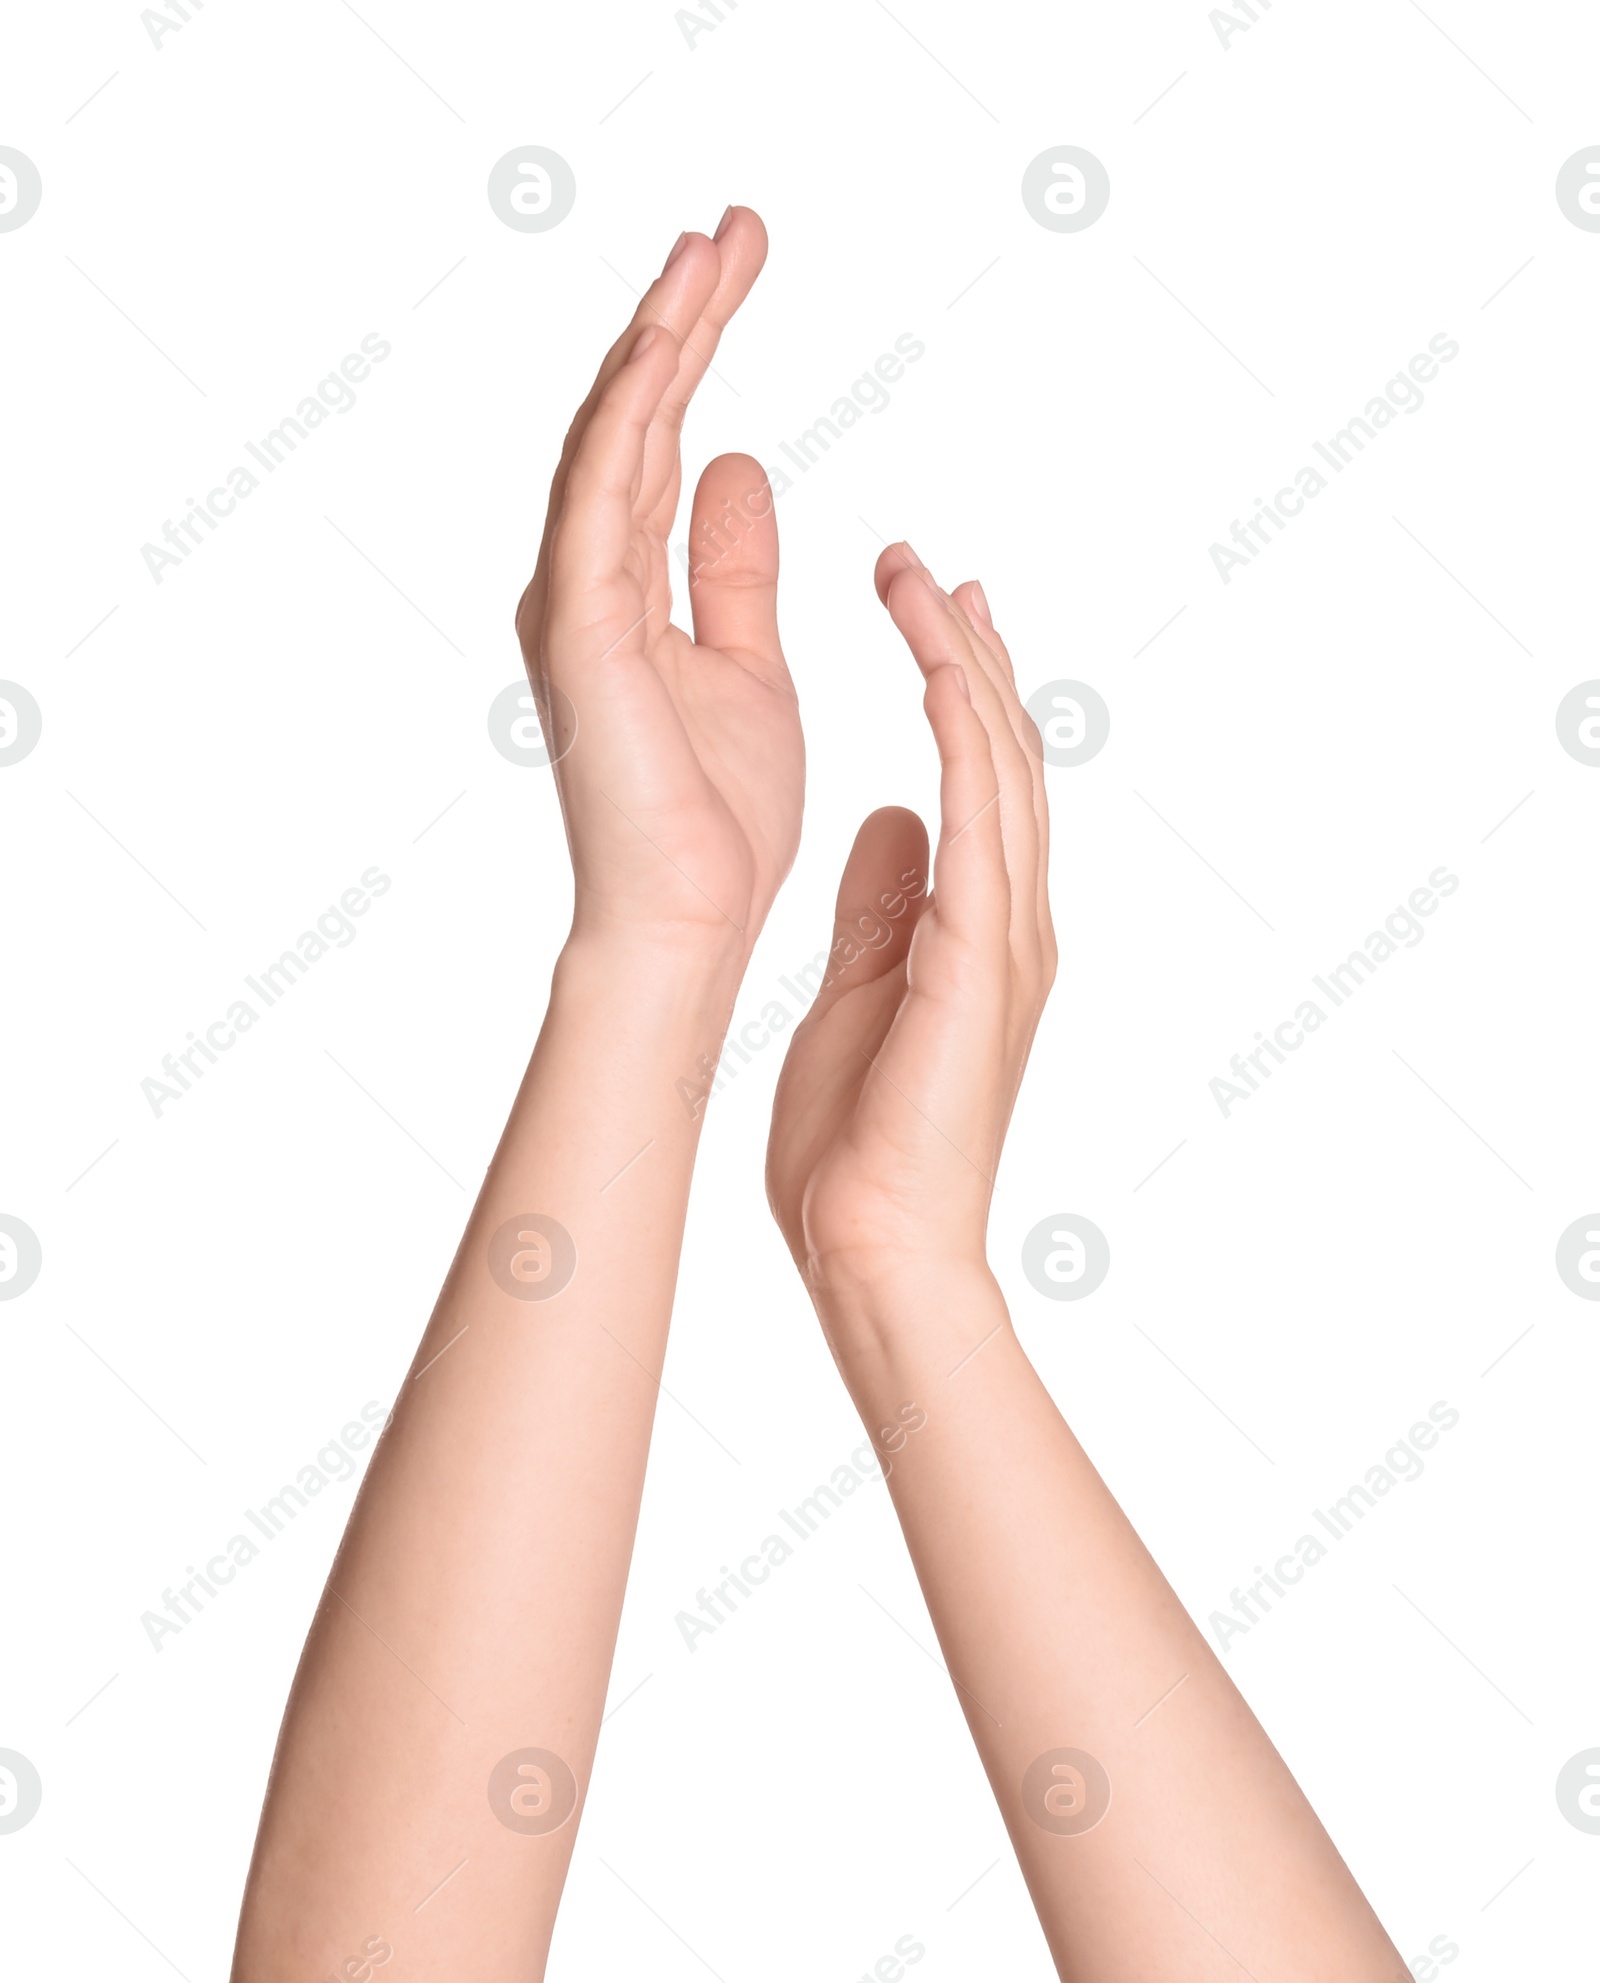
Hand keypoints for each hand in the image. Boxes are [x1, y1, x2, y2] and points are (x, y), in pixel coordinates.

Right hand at [515, 210, 801, 963]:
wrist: (690, 921)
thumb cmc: (716, 819)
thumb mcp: (747, 661)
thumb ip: (731, 565)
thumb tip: (740, 466)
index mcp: (624, 594)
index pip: (661, 444)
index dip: (698, 352)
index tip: (740, 269)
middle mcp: (585, 584)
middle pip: (631, 422)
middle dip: (681, 319)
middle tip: (733, 229)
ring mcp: (574, 603)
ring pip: (609, 438)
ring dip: (660, 337)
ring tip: (709, 249)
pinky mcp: (583, 630)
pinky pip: (603, 496)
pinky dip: (635, 412)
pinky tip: (672, 340)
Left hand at [766, 545, 1054, 1293]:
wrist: (877, 1243)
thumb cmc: (862, 1142)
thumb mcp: (864, 988)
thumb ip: (886, 904)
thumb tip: (888, 823)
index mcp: (978, 927)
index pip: (979, 783)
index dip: (963, 692)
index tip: (936, 617)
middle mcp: (1009, 917)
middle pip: (1003, 754)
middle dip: (969, 652)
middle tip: (933, 568)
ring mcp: (1007, 934)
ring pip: (1001, 765)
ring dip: (963, 663)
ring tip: (921, 577)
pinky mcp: (981, 954)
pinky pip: (980, 816)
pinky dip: (963, 730)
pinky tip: (936, 662)